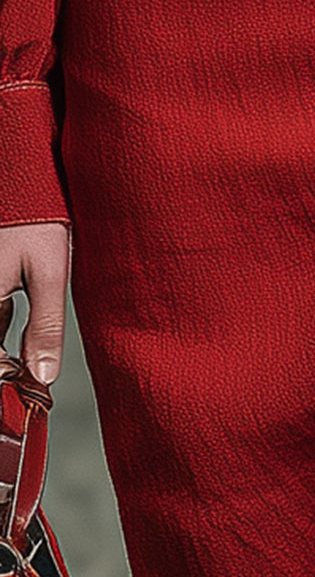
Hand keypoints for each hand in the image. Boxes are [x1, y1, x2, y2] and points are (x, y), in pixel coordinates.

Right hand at [0, 222, 69, 385]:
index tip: (22, 401)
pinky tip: (19, 354)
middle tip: (25, 394)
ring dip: (3, 356)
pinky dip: (2, 334)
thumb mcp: (48, 275)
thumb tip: (42, 375)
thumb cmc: (36, 218)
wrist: (24, 175)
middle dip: (4, 368)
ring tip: (26, 378)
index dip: (3, 379)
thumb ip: (45, 328)